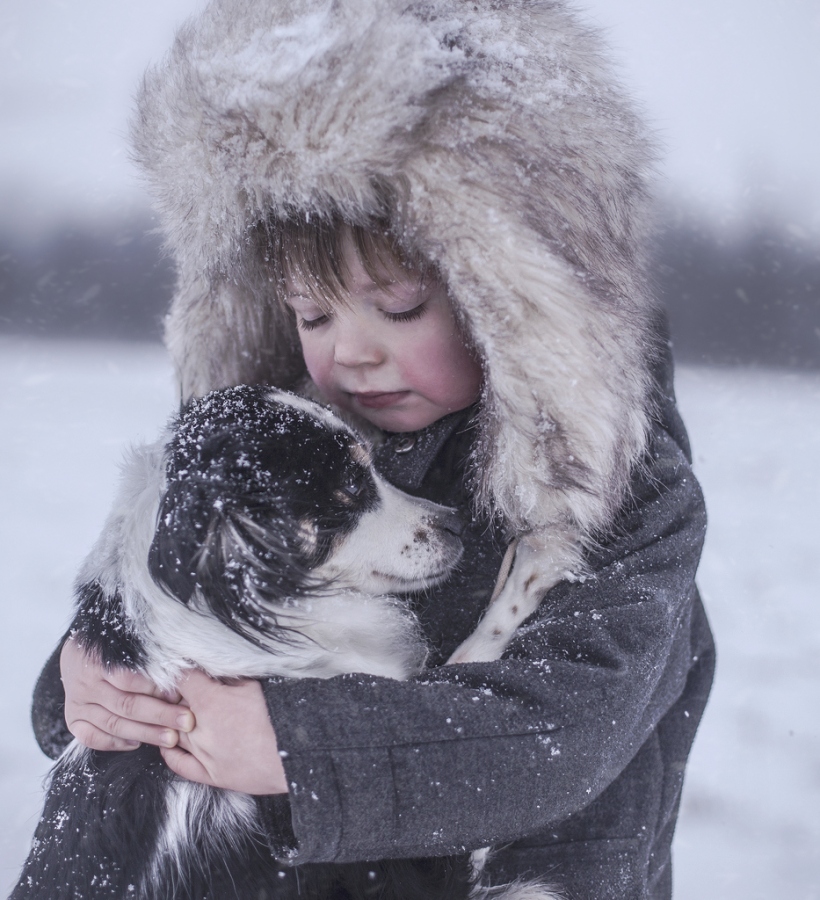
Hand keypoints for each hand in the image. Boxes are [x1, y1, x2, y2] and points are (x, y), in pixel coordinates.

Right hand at [60, 636, 193, 751]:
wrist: (77, 652)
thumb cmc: (113, 646)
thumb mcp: (128, 642)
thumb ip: (148, 656)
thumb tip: (182, 672)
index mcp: (99, 660)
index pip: (129, 679)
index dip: (156, 688)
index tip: (180, 695)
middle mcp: (87, 684)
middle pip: (126, 704)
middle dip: (160, 715)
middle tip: (186, 721)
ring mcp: (78, 704)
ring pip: (113, 724)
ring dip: (145, 733)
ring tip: (171, 738)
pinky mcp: (73, 720)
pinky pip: (92, 738)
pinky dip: (115, 743)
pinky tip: (136, 744)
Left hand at [160, 669, 287, 794]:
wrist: (293, 755)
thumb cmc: (278, 716)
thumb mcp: (254, 685)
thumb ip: (229, 677)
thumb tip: (215, 670)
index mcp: (209, 701)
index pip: (181, 679)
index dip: (185, 671)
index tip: (190, 670)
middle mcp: (198, 728)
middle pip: (174, 705)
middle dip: (182, 695)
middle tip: (195, 690)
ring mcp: (202, 754)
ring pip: (173, 732)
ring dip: (177, 720)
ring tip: (190, 713)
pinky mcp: (209, 776)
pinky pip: (178, 764)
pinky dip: (170, 751)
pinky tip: (172, 742)